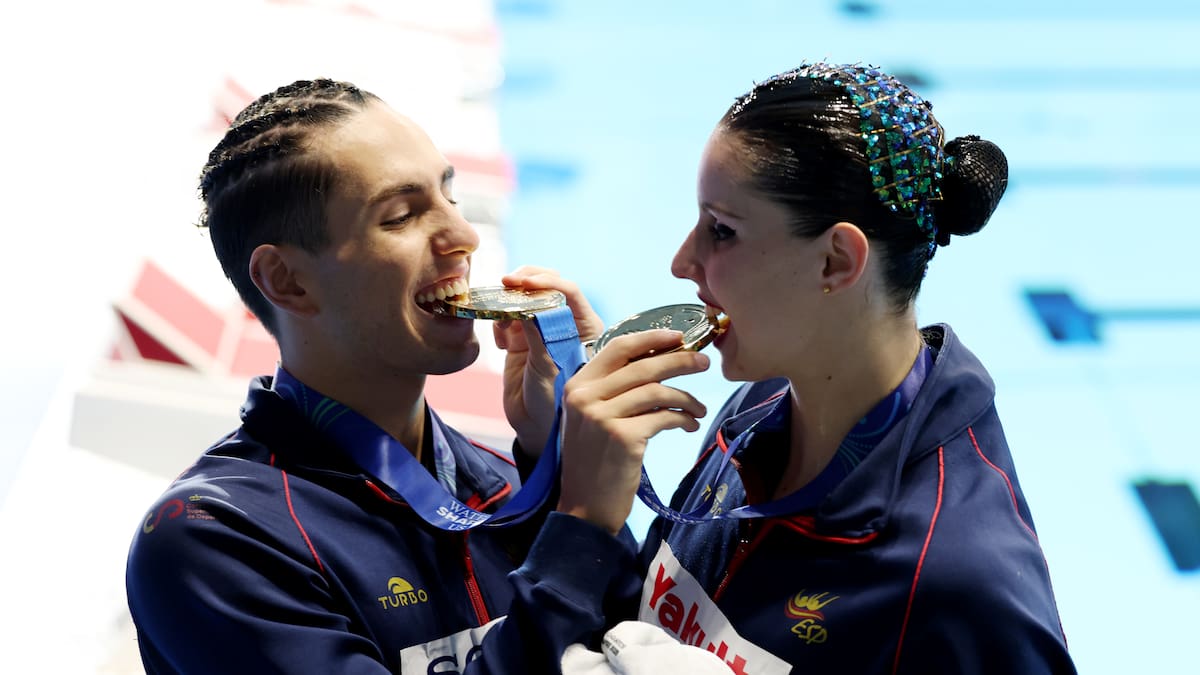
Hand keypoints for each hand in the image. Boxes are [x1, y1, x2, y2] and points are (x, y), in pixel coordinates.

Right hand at [493, 266, 604, 454]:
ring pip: (527, 296)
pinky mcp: (521, 338)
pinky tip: (500, 341)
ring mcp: (542, 329)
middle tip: (506, 284)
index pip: (569, 291)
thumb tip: (528, 307)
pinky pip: (509, 315)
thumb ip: (540, 335)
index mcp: (585, 327)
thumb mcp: (549, 367)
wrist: (535, 427)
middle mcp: (565, 323)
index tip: (524, 283)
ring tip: (502, 318)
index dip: (547, 281)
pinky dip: (500, 320)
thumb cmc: (554, 403)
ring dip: (511, 299)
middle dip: (526, 280)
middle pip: (548, 285)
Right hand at [556, 329, 708, 534]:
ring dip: (686, 397)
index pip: (618, 348)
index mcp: (577, 385)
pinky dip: (682, 418)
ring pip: (657, 391)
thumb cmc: (594, 461)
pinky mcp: (622, 437)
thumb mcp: (591, 418)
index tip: (678, 337)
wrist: (585, 507)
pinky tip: (689, 424)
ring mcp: (602, 416)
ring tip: (699, 409)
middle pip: (643, 365)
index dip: (652, 338)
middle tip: (703, 363)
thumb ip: (613, 390)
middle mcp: (586, 396)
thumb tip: (658, 362)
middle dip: (679, 361)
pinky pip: (663, 416)